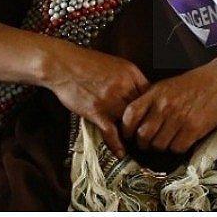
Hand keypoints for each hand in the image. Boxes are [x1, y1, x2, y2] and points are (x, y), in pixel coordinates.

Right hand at [43, 43, 148, 157]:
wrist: (64, 64)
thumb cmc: (88, 63)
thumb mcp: (116, 64)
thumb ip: (129, 78)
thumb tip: (140, 93)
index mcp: (132, 74)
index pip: (151, 95)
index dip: (153, 108)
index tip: (152, 117)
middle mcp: (125, 87)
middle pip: (143, 111)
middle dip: (145, 124)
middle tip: (147, 135)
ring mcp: (111, 101)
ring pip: (130, 124)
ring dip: (132, 135)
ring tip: (135, 144)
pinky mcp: (96, 112)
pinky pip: (111, 133)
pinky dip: (117, 145)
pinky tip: (121, 153)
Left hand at [122, 63, 216, 154]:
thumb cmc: (194, 83)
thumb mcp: (167, 85)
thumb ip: (150, 100)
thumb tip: (135, 120)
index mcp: (155, 94)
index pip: (130, 116)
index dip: (127, 130)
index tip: (130, 135)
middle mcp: (164, 106)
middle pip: (143, 136)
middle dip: (144, 144)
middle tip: (149, 144)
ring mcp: (179, 118)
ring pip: (159, 145)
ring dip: (162, 146)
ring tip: (168, 141)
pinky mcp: (193, 129)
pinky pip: (177, 148)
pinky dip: (178, 147)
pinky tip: (182, 140)